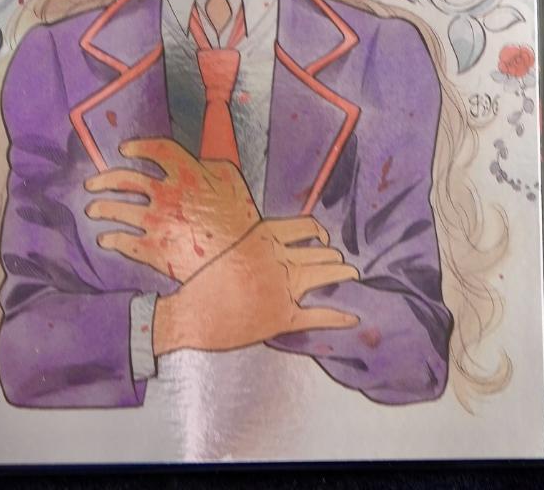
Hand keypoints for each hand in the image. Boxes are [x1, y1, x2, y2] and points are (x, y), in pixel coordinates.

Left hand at [83, 138, 260, 280]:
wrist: (244, 258)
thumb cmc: (242, 217)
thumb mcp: (230, 178)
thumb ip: (208, 163)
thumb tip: (195, 161)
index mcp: (188, 172)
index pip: (156, 150)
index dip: (138, 146)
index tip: (124, 149)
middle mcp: (168, 194)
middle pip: (127, 179)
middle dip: (105, 180)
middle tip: (92, 184)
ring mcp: (159, 222)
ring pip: (120, 211)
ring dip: (102, 208)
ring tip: (93, 209)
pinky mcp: (155, 251)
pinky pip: (125, 242)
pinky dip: (112, 240)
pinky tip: (105, 239)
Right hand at [152, 217, 359, 353]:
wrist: (191, 313)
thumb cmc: (204, 281)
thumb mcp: (230, 246)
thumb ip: (256, 243)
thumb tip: (276, 244)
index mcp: (266, 236)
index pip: (306, 226)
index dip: (320, 232)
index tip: (325, 237)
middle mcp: (280, 258)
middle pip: (320, 252)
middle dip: (334, 257)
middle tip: (342, 262)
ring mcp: (284, 287)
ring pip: (325, 275)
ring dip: (341, 274)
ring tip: (351, 274)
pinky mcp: (284, 317)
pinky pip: (319, 315)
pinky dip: (337, 316)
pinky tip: (351, 316)